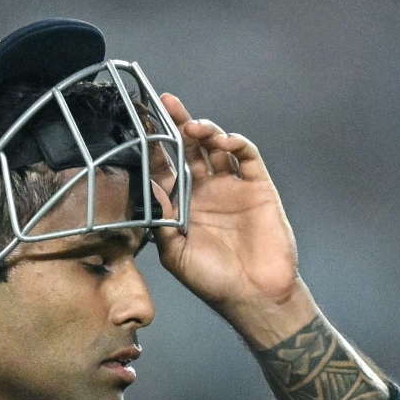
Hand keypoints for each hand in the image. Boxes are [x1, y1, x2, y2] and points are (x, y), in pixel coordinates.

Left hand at [151, 94, 316, 345]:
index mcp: (184, 205)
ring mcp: (233, 187)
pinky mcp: (258, 187)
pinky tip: (221, 141)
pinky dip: (235, 143)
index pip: (167, 167)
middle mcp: (207, 191)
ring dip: (205, 131)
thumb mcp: (175, 253)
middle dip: (178, 125)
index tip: (141, 125)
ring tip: (193, 127)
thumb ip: (162, 222)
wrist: (253, 295)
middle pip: (190, 148)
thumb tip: (147, 188)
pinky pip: (246, 157)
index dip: (156, 147)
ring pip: (217, 147)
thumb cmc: (212, 280)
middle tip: (167, 104)